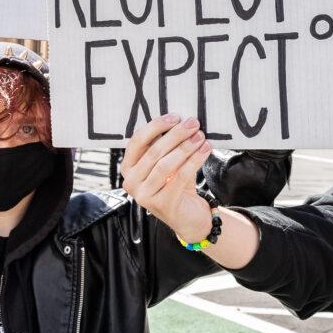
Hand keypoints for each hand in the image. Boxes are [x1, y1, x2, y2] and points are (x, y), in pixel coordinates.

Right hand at [121, 115, 213, 240]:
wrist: (188, 216)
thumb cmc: (177, 183)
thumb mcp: (169, 161)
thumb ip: (167, 144)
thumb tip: (181, 119)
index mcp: (128, 167)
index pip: (137, 141)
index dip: (156, 126)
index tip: (175, 117)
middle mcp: (130, 182)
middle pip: (153, 151)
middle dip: (176, 135)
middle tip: (193, 123)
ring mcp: (143, 196)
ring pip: (165, 165)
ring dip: (185, 147)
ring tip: (200, 136)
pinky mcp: (161, 204)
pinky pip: (179, 177)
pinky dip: (194, 161)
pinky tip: (205, 150)